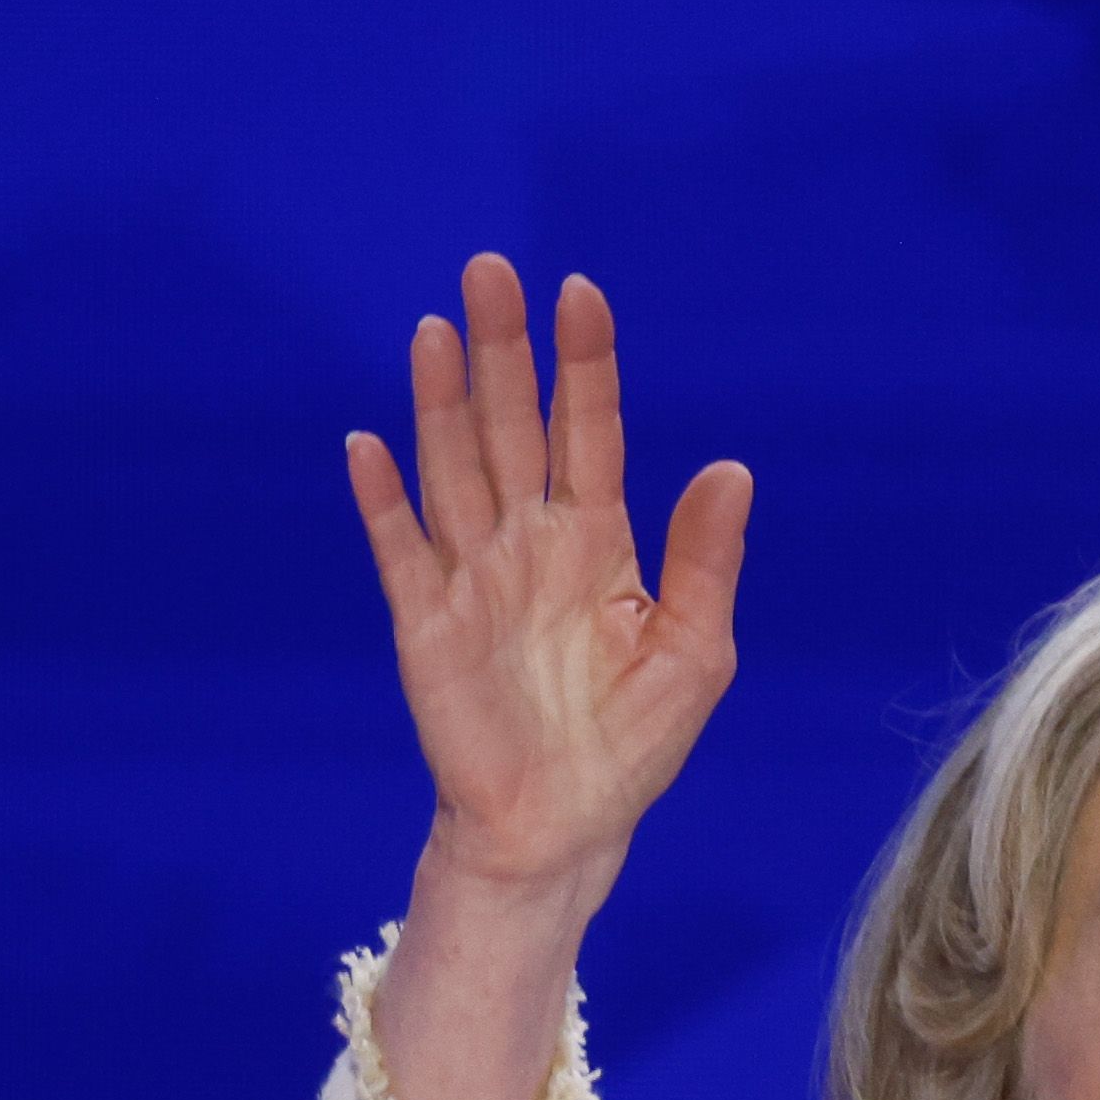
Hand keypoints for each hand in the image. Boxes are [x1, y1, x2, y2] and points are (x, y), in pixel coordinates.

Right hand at [345, 257, 751, 922]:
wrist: (562, 829)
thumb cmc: (632, 745)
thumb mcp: (694, 654)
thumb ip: (705, 562)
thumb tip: (732, 468)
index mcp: (600, 541)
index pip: (591, 431)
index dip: (584, 363)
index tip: (580, 291)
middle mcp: (530, 542)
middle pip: (512, 427)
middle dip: (503, 351)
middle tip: (490, 270)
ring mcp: (473, 576)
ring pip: (453, 468)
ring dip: (440, 401)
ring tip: (435, 329)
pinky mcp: (425, 624)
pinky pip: (400, 550)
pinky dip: (381, 500)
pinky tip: (367, 444)